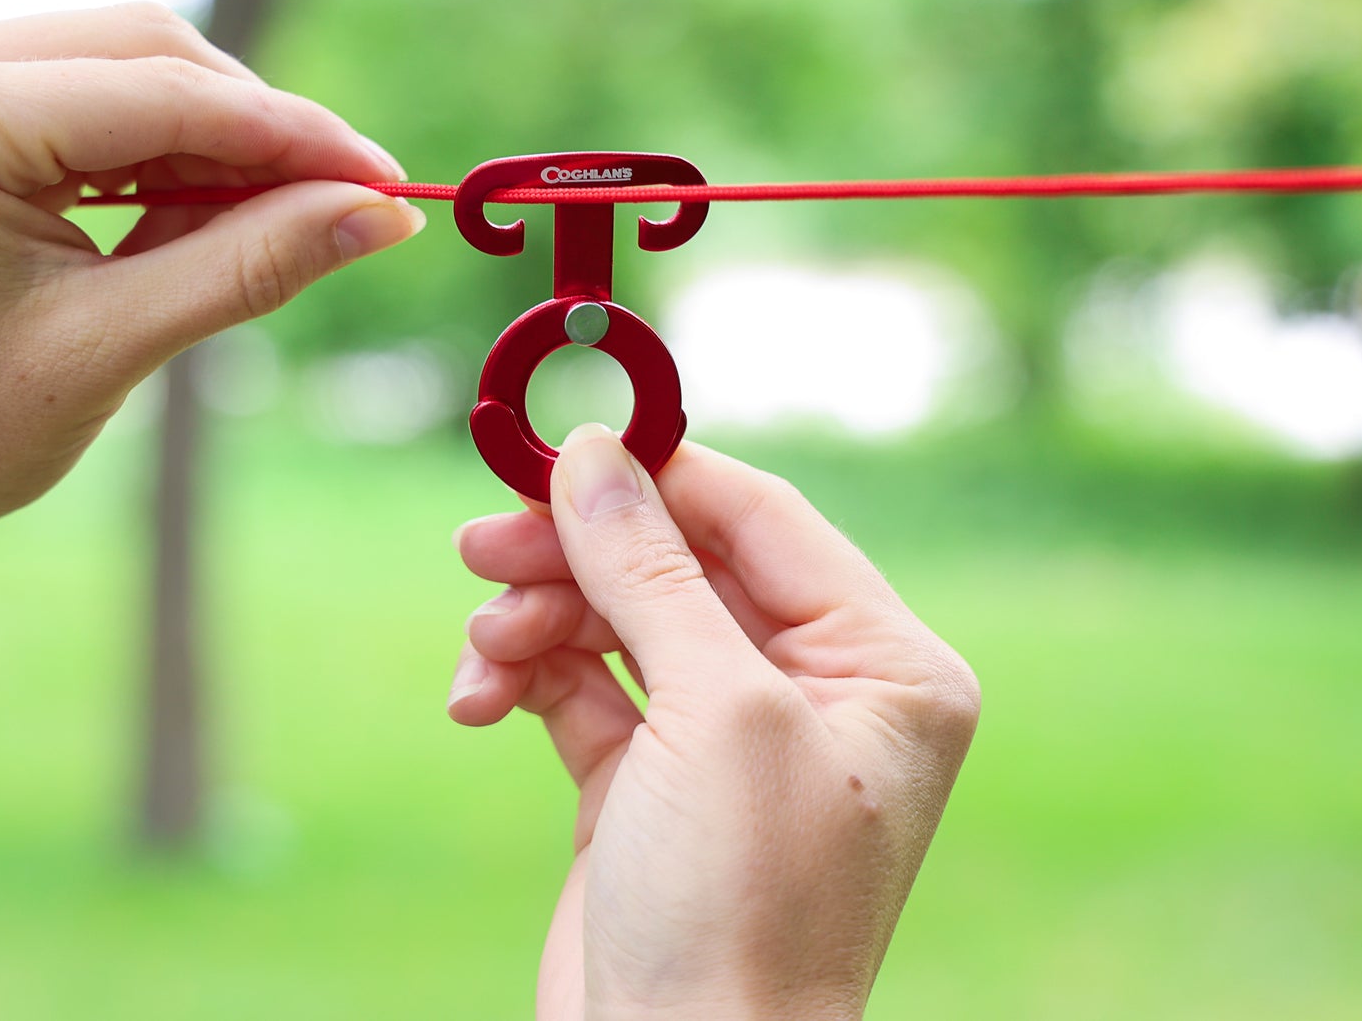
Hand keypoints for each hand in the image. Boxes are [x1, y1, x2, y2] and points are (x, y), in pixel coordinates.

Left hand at [0, 6, 423, 1018]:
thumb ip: (250, 264)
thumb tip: (380, 211)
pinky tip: (194, 214)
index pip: (165, 94)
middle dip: (256, 130)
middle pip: (146, 49)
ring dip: (207, 139)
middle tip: (348, 209)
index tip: (392, 183)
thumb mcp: (108, 349)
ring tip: (274, 226)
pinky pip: (72, 96)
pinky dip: (147, 150)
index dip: (296, 138)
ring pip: (117, 64)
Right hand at [451, 425, 979, 1019]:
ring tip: (483, 652)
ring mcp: (727, 738)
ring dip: (537, 617)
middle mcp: (815, 693)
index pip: (763, 520)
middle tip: (483, 544)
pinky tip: (478, 699)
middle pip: (678, 563)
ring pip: (616, 618)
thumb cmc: (740, 912)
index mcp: (883, 668)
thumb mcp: (712, 715)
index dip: (657, 475)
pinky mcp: (648, 781)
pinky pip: (579, 686)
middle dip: (576, 553)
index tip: (555, 448)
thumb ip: (651, 569)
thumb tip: (590, 452)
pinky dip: (524, 676)